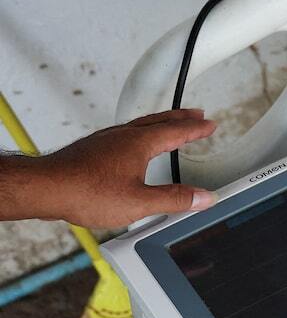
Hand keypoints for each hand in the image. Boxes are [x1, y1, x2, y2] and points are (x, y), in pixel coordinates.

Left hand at [34, 109, 217, 227]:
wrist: (46, 188)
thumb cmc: (85, 191)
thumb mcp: (140, 202)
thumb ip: (175, 199)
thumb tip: (203, 197)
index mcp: (138, 144)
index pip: (175, 132)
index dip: (195, 129)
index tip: (210, 124)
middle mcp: (122, 136)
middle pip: (158, 121)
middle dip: (180, 118)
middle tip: (196, 115)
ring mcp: (106, 140)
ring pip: (140, 125)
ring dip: (160, 123)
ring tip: (170, 126)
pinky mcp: (93, 149)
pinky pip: (125, 134)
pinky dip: (140, 133)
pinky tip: (135, 144)